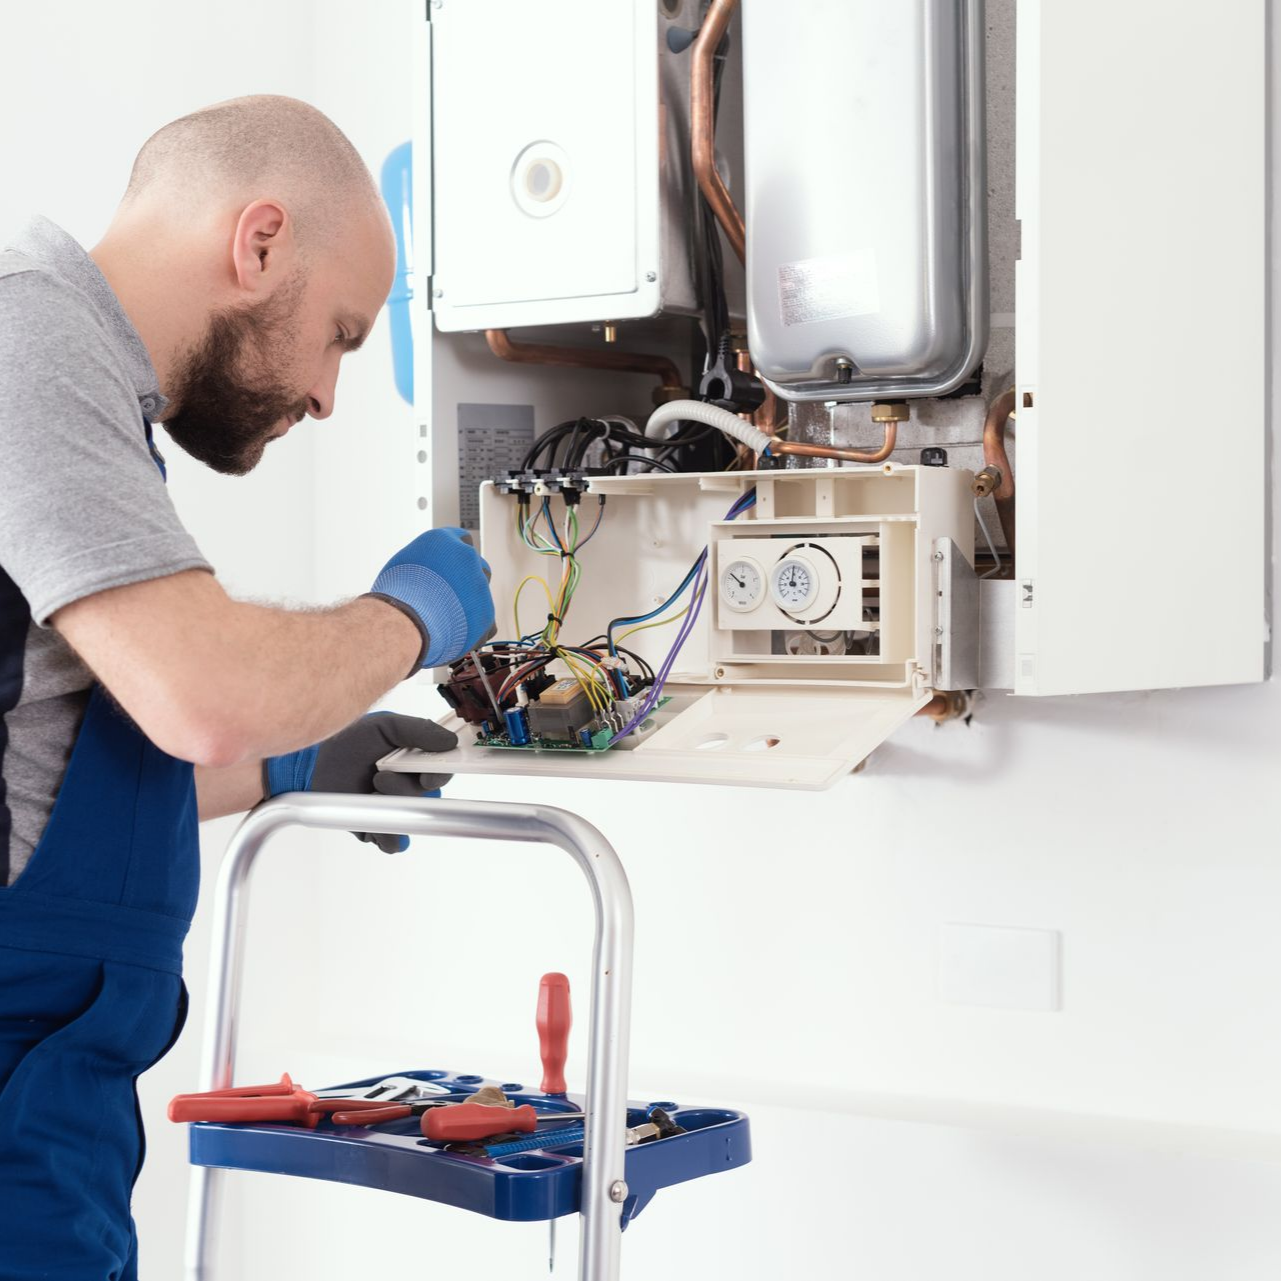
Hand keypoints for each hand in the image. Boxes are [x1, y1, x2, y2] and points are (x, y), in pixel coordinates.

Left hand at [263, 713, 457, 851]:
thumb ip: (419, 730)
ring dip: (397, 807)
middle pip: (431, 797)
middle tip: (382, 775)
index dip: (439, 775)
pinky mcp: (377, 829)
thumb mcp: (384, 725)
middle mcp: (408, 786)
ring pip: (414, 820)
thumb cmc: (344, 740)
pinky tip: (372, 813)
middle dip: (408, 787)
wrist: (310, 763)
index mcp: (415, 761)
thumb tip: (449, 741)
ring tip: (372, 790)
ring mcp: (393, 809)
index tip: (425, 772)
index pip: (443, 772)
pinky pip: (396, 843)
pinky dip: (388, 833)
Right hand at [366, 527, 494, 674]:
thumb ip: (422, 563)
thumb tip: (424, 572)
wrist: (406, 623)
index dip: (455, 556)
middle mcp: (467, 558)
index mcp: (445, 542)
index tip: (449, 566)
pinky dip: (473, 628)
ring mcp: (480, 586)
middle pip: (477, 564)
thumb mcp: (402, 567)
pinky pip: (485, 622)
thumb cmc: (395, 596)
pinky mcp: (486, 613)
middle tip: (449, 594)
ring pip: (482, 593)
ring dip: (471, 602)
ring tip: (448, 616)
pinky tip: (455, 634)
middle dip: (467, 578)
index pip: (461, 539)